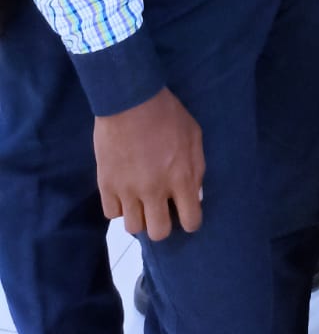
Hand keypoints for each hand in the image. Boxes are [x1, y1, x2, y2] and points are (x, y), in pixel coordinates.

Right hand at [95, 88, 204, 239]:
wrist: (129, 100)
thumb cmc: (167, 114)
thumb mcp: (194, 136)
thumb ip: (196, 169)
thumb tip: (195, 195)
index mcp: (181, 178)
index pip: (191, 221)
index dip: (191, 221)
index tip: (186, 215)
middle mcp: (154, 190)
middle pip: (159, 233)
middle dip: (163, 224)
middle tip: (161, 209)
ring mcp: (128, 190)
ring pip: (133, 228)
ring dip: (139, 217)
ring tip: (141, 202)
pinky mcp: (106, 185)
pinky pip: (112, 214)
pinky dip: (119, 207)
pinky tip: (124, 193)